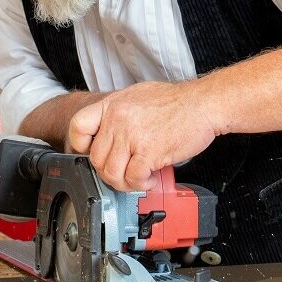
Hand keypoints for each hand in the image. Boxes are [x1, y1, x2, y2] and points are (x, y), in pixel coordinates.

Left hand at [68, 81, 218, 190]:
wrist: (204, 104)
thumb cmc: (177, 102)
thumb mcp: (138, 97)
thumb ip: (119, 115)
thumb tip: (110, 138)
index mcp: (112, 104)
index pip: (78, 127)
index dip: (80, 147)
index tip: (91, 155)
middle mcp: (117, 118)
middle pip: (96, 159)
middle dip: (109, 173)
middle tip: (125, 173)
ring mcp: (131, 135)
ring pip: (111, 173)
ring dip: (125, 183)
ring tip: (138, 179)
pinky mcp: (148, 151)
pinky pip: (133, 178)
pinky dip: (141, 185)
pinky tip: (150, 179)